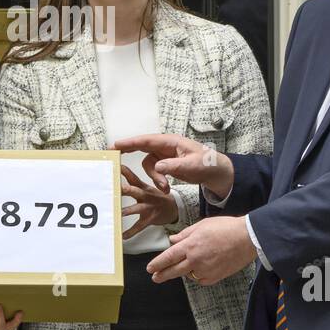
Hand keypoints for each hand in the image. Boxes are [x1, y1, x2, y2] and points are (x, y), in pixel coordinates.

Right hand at [111, 133, 233, 199]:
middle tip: (114, 154)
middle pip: (143, 147)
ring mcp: (165, 155)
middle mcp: (166, 146)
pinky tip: (166, 188)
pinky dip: (158, 181)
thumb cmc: (207, 164)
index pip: (147, 140)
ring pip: (149, 165)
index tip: (115, 144)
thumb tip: (158, 166)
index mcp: (171, 142)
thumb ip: (174, 166)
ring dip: (154, 178)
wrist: (216, 172)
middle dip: (129, 151)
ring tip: (165, 188)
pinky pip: (155, 171)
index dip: (130, 142)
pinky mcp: (166, 164)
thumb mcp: (191, 166)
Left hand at [120, 164, 177, 237]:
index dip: (125, 172)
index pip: (133, 178)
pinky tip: (123, 235)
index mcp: (143, 188)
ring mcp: (148, 208)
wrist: (173, 208)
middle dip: (127, 190)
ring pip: (137, 209)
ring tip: (118, 213)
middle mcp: (146, 196)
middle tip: (119, 188)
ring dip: (127, 211)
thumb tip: (118, 168)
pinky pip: (139, 226)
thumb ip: (131, 179)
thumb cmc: (155, 197)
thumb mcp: (145, 186)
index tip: (116, 167)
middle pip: (136, 191)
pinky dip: (131, 232)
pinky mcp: (149, 219)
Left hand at [146, 215, 257, 285]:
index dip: (157, 264)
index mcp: (191, 245)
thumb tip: (172, 240)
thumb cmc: (226, 228)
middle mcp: (196, 260)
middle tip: (155, 277)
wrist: (247, 238)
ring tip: (182, 268)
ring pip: (188, 275)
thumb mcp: (202, 225)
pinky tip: (199, 270)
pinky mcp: (215, 277)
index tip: (150, 268)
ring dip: (182, 272)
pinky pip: (200, 279)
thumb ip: (185, 235)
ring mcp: (206, 270)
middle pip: (174, 271)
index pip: (168, 257)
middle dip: (162, 275)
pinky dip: (197, 276)